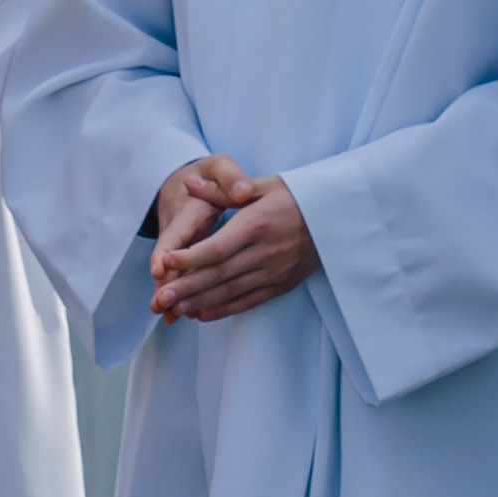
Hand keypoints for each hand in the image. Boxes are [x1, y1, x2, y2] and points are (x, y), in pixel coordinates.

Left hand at [150, 162, 317, 322]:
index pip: (218, 247)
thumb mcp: (262, 185)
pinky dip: (224, 309)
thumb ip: (221, 188)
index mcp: (257, 225)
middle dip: (188, 287)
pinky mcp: (281, 284)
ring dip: (201, 302)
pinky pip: (249, 301)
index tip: (166, 261)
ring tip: (174, 308)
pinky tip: (202, 313)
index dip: (190, 257)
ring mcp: (274, 271)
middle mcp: (265, 252)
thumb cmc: (295, 197)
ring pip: (231, 291)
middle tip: (161, 297)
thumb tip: (188, 182)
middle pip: (220, 274)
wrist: (335, 216)